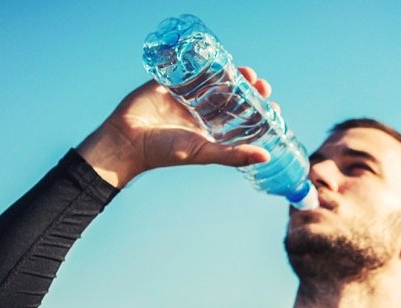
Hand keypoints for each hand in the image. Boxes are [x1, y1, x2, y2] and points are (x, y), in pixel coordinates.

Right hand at [76, 66, 272, 187]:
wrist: (128, 140)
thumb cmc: (166, 152)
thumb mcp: (204, 153)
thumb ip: (234, 155)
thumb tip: (267, 156)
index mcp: (212, 131)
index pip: (241, 119)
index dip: (258, 111)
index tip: (272, 104)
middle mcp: (202, 114)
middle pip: (232, 97)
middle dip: (248, 89)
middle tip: (260, 83)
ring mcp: (187, 98)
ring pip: (215, 82)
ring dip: (232, 75)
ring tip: (246, 72)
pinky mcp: (170, 83)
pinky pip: (190, 70)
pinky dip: (204, 63)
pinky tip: (220, 58)